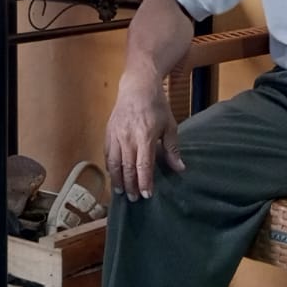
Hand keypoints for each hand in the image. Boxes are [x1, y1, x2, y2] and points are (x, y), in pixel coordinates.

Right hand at [104, 73, 186, 201]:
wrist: (137, 87)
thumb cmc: (156, 106)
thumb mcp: (169, 126)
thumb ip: (172, 149)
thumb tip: (179, 169)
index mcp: (145, 137)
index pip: (143, 166)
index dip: (145, 182)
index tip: (147, 195)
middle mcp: (128, 138)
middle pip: (127, 168)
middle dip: (130, 186)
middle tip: (134, 199)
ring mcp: (116, 135)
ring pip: (114, 163)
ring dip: (117, 179)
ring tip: (120, 191)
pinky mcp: (108, 132)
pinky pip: (107, 153)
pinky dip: (110, 166)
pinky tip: (113, 174)